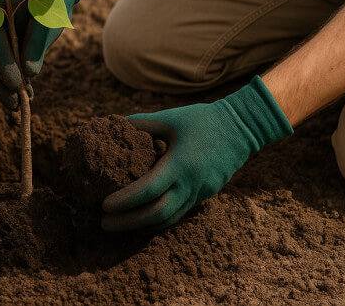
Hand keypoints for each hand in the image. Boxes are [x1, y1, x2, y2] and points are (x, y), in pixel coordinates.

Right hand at [0, 0, 90, 109]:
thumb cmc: (52, 1)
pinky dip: (6, 82)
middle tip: (15, 104)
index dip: (2, 64)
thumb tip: (29, 73)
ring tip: (20, 106)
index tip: (17, 85)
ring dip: (1, 87)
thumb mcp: (50, 17)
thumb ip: (39, 41)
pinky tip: (23, 96)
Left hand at [101, 76, 292, 230]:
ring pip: (168, 220)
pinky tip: (140, 221)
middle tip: (103, 222)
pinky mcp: (204, 196)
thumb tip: (114, 126)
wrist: (241, 129)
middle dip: (128, 222)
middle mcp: (191, 184)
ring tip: (117, 225)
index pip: (149, 190)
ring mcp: (200, 193)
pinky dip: (157, 222)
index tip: (104, 204)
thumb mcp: (170, 117)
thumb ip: (141, 123)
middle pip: (157, 214)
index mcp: (180, 164)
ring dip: (140, 226)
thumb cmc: (202, 120)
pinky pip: (178, 215)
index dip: (125, 200)